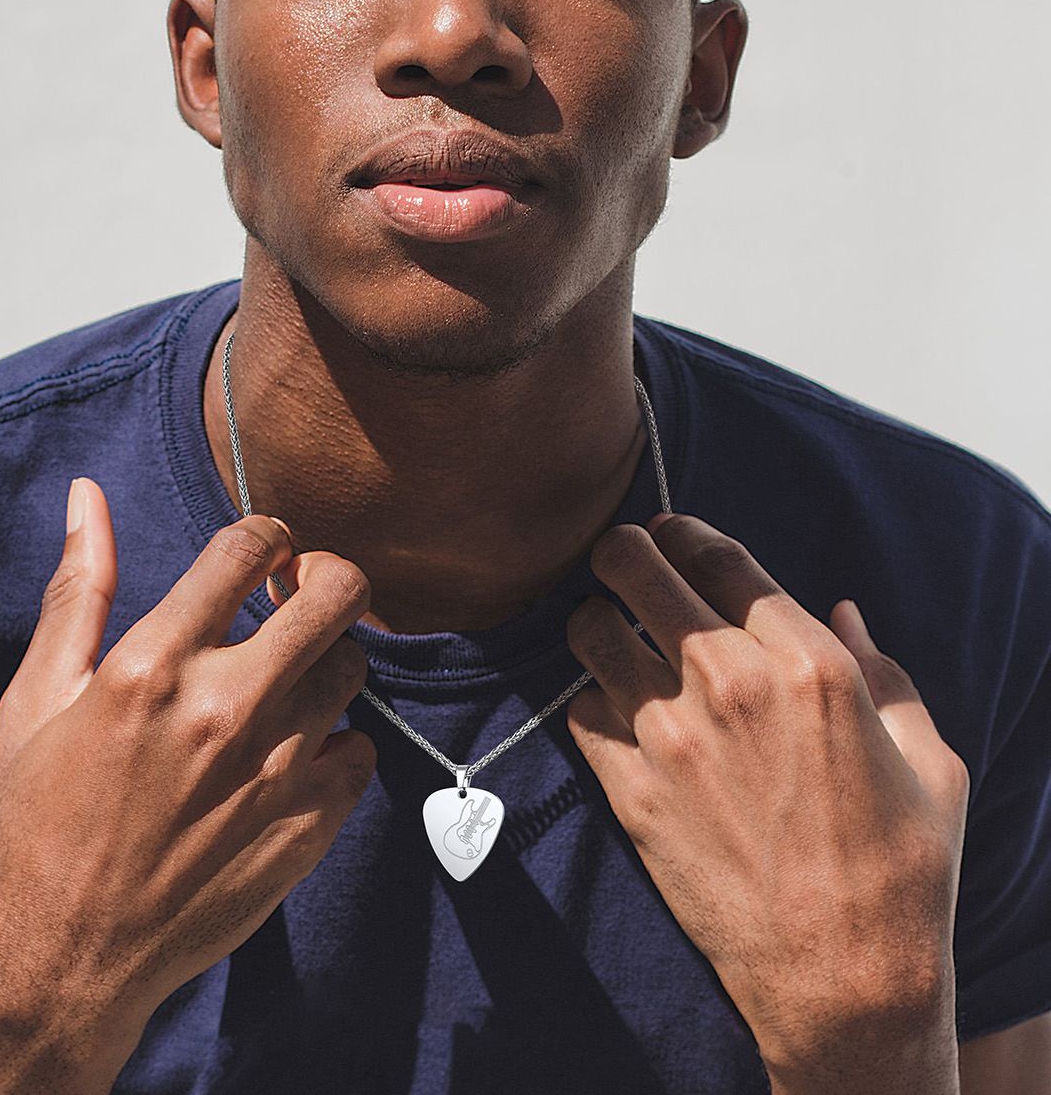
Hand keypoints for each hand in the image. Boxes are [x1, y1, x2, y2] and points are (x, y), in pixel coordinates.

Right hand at [0, 479, 376, 1082]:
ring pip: (353, 667)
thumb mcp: (37, 699)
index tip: (262, 552)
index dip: (267, 532)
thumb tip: (88, 496)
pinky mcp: (310, 823)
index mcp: (155, 665)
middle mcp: (229, 707)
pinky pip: (363, 749)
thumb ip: (76, 591)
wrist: (68, 959)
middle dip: (327, 573)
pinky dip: (338, 742)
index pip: (248, 547)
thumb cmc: (38, 823)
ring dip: (325, 661)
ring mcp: (279, 768)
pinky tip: (293, 756)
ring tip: (285, 683)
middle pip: (336, 592)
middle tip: (300, 592)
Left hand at [564, 513, 969, 1073]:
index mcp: (808, 664)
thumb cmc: (900, 867)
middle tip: (619, 556)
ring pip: (590, 631)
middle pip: (636, 567)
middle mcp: (730, 684)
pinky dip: (591, 700)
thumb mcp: (926, 758)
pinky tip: (614, 710)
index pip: (717, 554)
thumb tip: (843, 609)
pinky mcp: (630, 791)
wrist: (843, 978)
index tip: (669, 529)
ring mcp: (670, 737)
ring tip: (608, 628)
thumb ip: (883, 670)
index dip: (682, 528)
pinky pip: (579, 710)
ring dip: (595, 619)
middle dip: (621, 549)